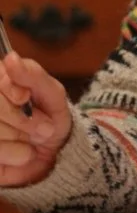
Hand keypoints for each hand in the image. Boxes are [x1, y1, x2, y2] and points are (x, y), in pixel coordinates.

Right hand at [0, 51, 71, 186]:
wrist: (55, 152)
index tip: (25, 96)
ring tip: (33, 139)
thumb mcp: (51, 93)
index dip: (10, 89)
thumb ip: (32, 75)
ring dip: (21, 137)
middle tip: (44, 127)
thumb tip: (10, 58)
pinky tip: (25, 152)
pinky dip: (16, 154)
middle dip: (22, 119)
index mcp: (0, 82)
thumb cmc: (50, 116)